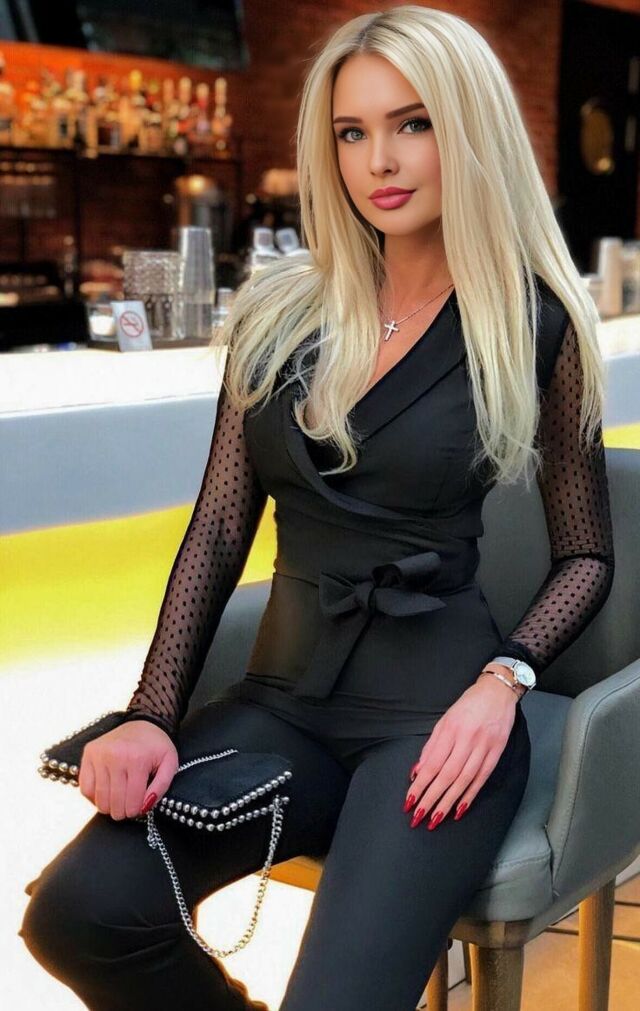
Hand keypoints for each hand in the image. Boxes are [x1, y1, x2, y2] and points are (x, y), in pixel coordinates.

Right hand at [78, 720, 178, 820]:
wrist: (144, 722)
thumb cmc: (156, 746)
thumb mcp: (170, 763)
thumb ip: (161, 787)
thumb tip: (144, 807)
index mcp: (137, 760)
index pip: (132, 801)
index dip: (136, 811)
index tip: (139, 808)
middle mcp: (115, 756)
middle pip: (114, 802)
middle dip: (123, 812)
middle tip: (128, 807)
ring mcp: (99, 755)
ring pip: (99, 798)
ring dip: (109, 807)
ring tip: (117, 802)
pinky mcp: (89, 754)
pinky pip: (85, 788)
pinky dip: (94, 797)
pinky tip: (105, 793)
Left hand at [403, 675, 518, 828]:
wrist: (498, 692)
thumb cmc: (468, 705)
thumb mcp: (445, 720)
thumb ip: (432, 746)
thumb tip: (418, 770)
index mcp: (450, 729)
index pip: (432, 763)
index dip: (421, 784)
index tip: (410, 800)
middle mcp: (467, 738)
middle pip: (447, 775)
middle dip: (432, 798)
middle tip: (418, 817)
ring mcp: (484, 746)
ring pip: (464, 780)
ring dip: (449, 802)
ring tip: (436, 818)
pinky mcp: (497, 752)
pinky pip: (482, 778)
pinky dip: (470, 795)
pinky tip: (460, 809)